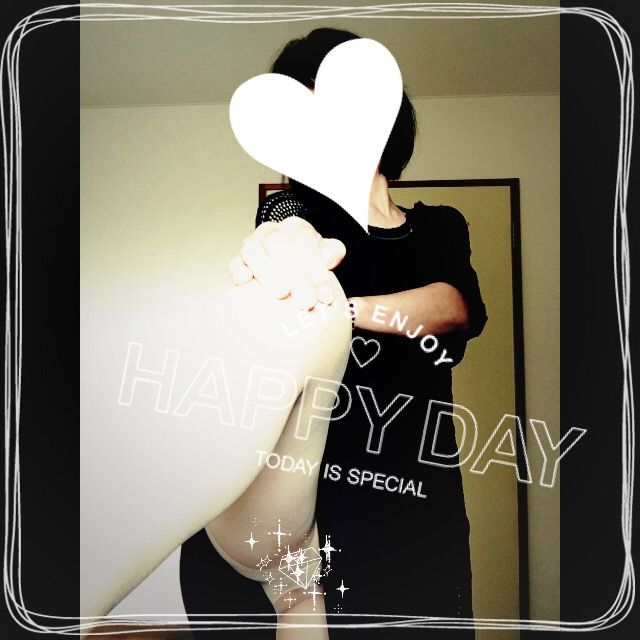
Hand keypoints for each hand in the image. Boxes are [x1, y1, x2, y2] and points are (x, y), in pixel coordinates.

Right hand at [228, 218, 345, 308]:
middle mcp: (272, 232)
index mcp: (296, 227)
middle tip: (306, 301)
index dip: (315, 265)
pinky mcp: (238, 263)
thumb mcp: (326, 254)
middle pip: (278, 244)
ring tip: (282, 294)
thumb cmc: (308, 263)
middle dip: (294, 274)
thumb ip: (332, 252)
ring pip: (252, 250)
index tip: (324, 294)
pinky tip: (247, 284)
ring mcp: (252, 245)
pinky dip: (239, 273)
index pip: (304, 238)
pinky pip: (234, 265)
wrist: (287, 266)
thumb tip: (329, 256)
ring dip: (267, 272)